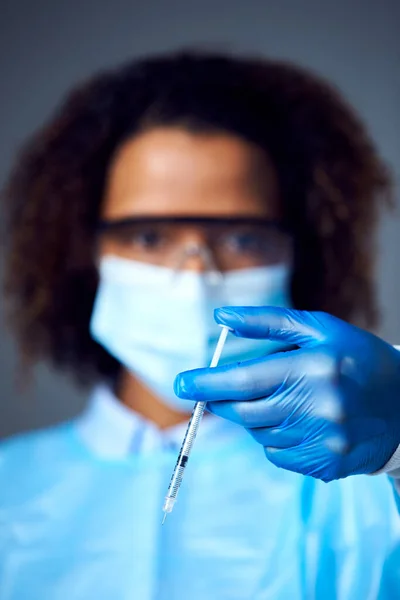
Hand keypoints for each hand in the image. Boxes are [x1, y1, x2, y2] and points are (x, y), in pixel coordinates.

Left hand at [174, 307, 399, 481]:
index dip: (206, 383)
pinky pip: (277, 455)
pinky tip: (299, 421)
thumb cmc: (357, 356)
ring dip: (257, 417)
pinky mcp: (325, 465)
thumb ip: (268, 322)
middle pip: (245, 412)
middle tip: (233, 388)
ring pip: (259, 434)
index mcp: (313, 369)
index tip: (179, 384)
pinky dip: (276, 438)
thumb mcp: (319, 329)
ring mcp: (322, 442)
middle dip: (229, 399)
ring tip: (286, 400)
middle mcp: (317, 409)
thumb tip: (222, 317)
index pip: (245, 380)